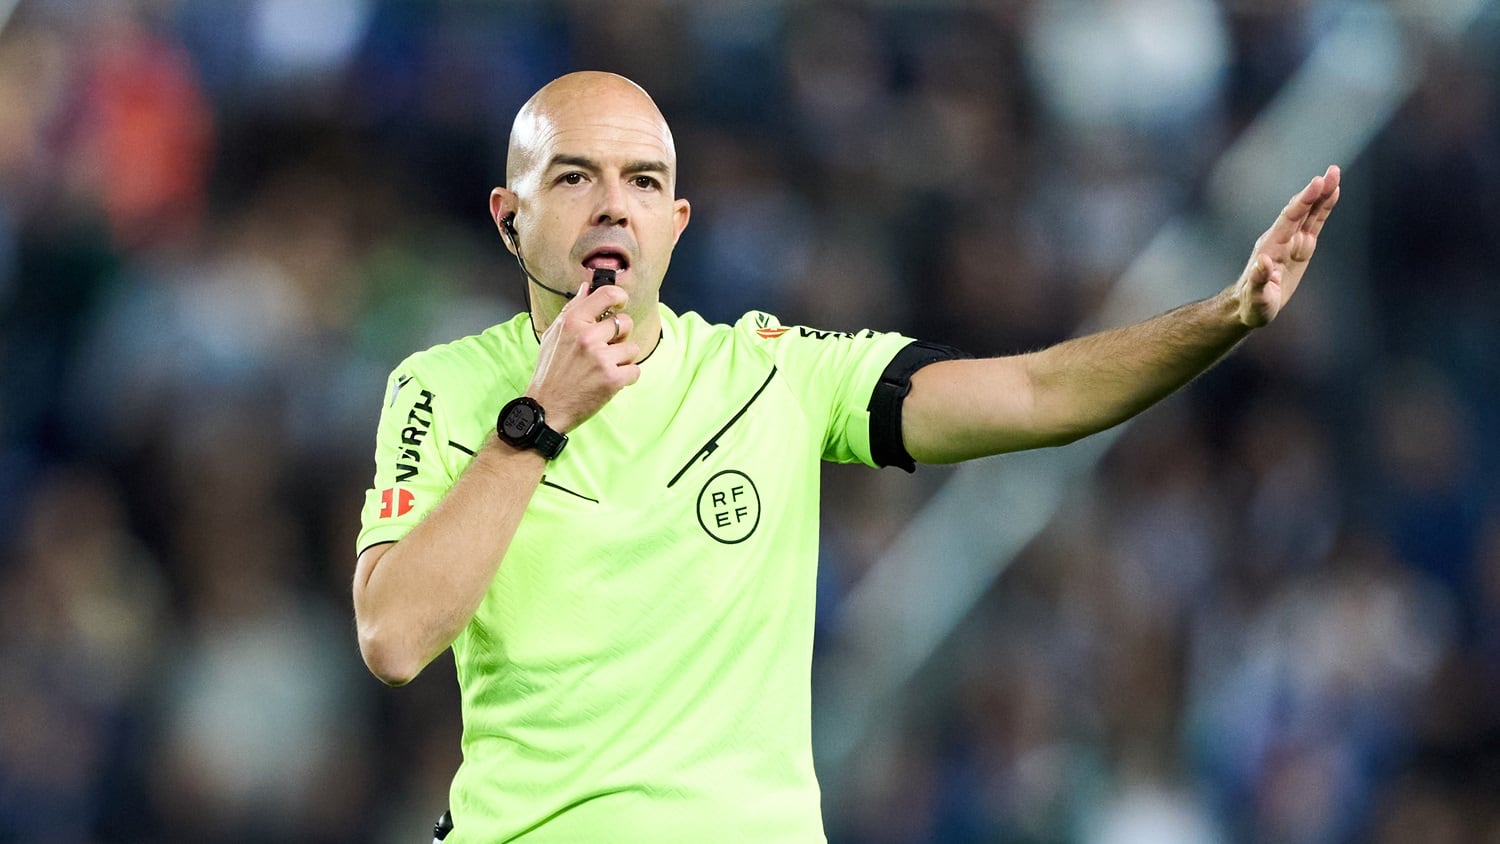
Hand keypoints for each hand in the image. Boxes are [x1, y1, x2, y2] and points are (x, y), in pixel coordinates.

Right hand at [526, 283, 639, 430]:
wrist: (546, 407)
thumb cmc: (550, 371)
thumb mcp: (554, 334)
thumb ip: (573, 309)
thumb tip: (586, 288)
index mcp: (572, 322)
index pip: (607, 294)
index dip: (620, 297)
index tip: (620, 303)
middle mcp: (587, 337)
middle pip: (625, 323)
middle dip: (620, 336)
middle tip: (606, 349)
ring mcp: (601, 358)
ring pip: (632, 348)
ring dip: (623, 359)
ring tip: (603, 368)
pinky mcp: (612, 379)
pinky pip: (635, 370)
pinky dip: (626, 377)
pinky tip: (609, 381)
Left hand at [1232, 164, 1341, 327]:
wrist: (1249, 305)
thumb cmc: (1252, 305)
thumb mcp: (1256, 298)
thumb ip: (1258, 281)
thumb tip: (1263, 263)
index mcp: (1272, 247)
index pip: (1290, 218)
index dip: (1304, 201)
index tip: (1317, 183)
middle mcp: (1281, 239)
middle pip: (1301, 210)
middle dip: (1316, 191)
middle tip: (1333, 171)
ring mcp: (1291, 241)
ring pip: (1309, 213)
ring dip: (1322, 195)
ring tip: (1335, 175)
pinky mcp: (1300, 247)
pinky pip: (1314, 224)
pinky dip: (1322, 209)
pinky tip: (1332, 195)